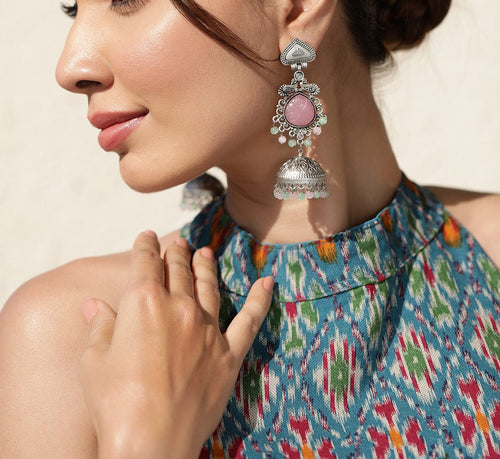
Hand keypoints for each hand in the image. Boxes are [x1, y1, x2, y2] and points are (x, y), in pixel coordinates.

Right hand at [79, 231, 272, 458]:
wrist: (150, 446)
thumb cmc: (115, 405)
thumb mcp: (94, 362)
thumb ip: (100, 327)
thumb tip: (94, 305)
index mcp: (143, 303)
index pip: (145, 262)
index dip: (145, 246)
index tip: (146, 237)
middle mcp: (179, 308)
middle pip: (178, 271)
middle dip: (175, 254)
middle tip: (177, 244)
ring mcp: (208, 330)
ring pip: (209, 287)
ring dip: (206, 267)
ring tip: (204, 253)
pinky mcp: (228, 355)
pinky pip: (249, 321)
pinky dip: (260, 300)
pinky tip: (267, 283)